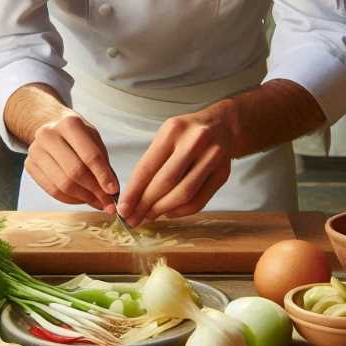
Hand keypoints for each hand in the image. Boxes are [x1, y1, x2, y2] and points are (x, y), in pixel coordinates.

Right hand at [24, 110, 118, 210]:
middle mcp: (48, 135)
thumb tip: (111, 192)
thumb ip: (103, 165)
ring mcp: (35, 150)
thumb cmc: (77, 136)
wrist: (51, 126)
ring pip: (62, 185)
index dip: (103, 176)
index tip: (113, 191)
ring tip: (96, 202)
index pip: (90, 155)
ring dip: (83, 198)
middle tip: (107, 203)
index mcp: (69, 124)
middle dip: (94, 191)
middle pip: (74, 172)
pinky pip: (51, 190)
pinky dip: (69, 199)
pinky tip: (81, 199)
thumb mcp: (94, 141)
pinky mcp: (29, 165)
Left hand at [118, 109, 232, 224]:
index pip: (148, 166)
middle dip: (145, 205)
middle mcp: (195, 141)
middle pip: (165, 182)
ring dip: (162, 210)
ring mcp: (213, 158)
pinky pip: (199, 201)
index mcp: (173, 130)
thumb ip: (151, 164)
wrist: (222, 126)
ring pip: (183, 194)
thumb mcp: (166, 137)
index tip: (122, 209)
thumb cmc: (186, 135)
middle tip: (132, 219)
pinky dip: (181, 211)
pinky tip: (169, 212)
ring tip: (149, 216)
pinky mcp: (223, 174)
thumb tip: (132, 199)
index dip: (133, 192)